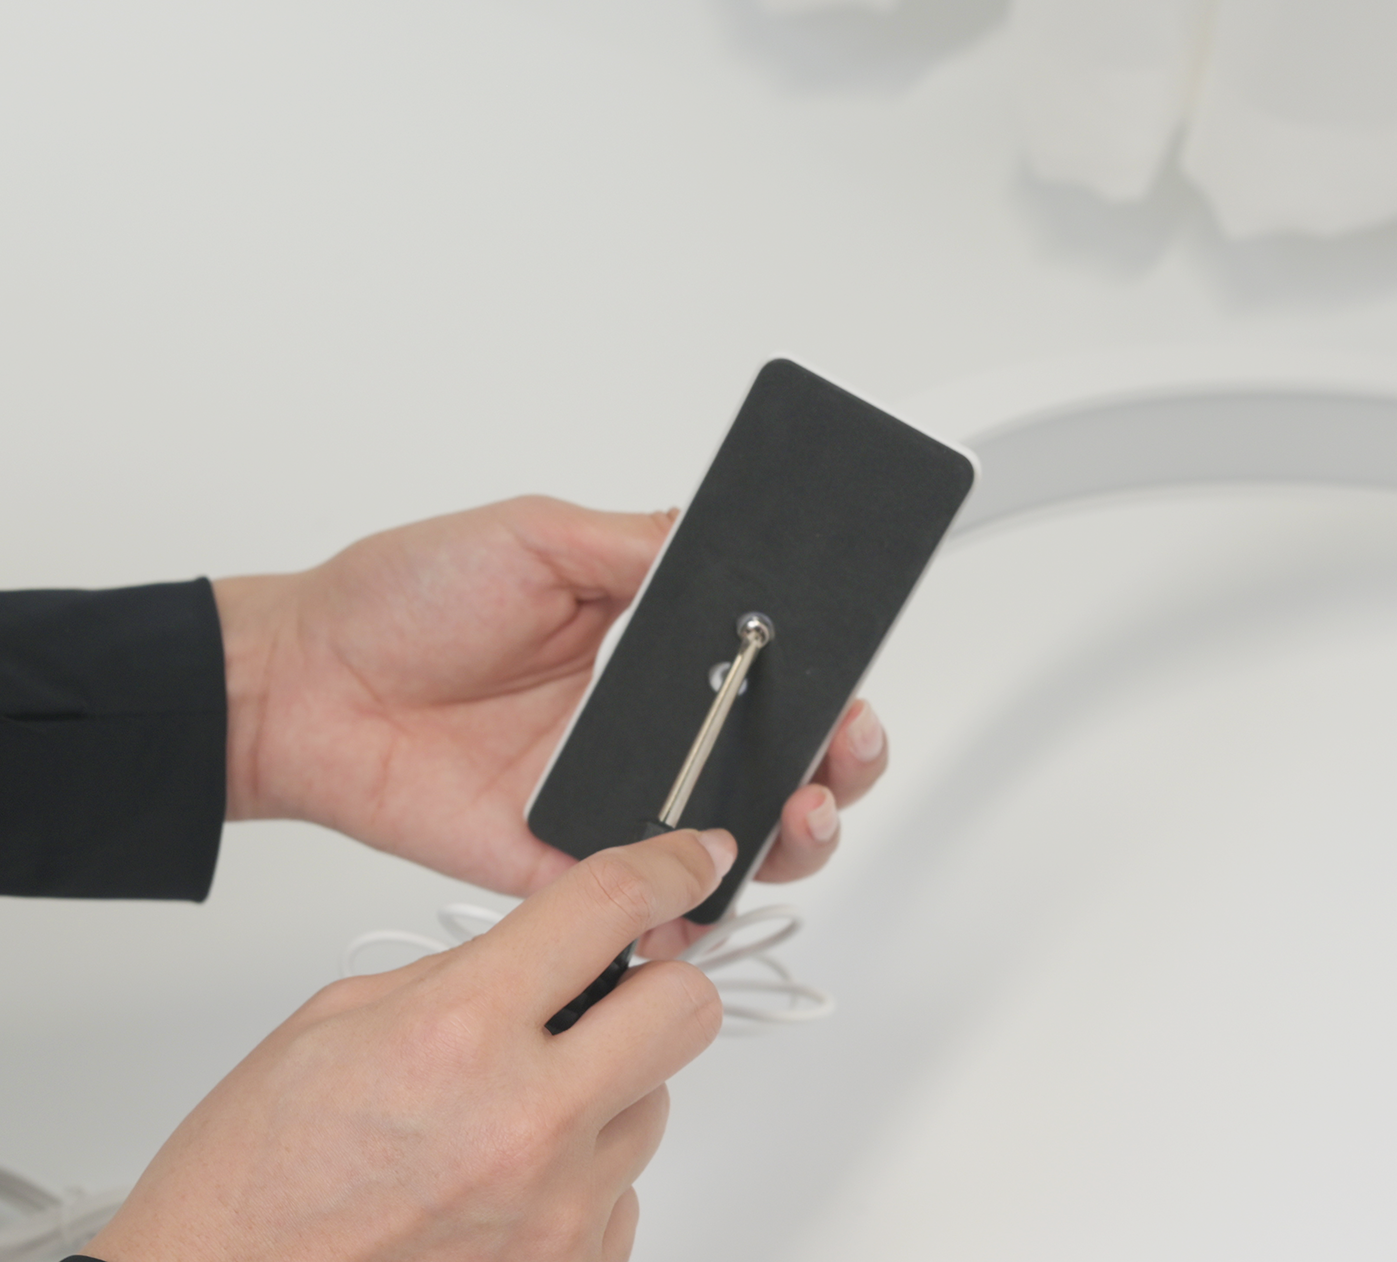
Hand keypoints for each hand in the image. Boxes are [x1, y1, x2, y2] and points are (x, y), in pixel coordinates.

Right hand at [86, 828, 737, 1261]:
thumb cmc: (258, 1174)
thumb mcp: (345, 1019)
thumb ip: (468, 972)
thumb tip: (555, 951)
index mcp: (462, 1031)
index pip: (609, 910)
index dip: (667, 868)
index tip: (690, 861)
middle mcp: (528, 1125)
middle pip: (687, 1010)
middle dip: (659, 987)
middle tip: (603, 998)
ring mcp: (557, 1214)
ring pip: (656, 1106)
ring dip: (609, 1091)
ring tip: (513, 1113)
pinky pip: (626, 1192)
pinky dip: (585, 1174)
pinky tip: (509, 1180)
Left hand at [214, 497, 887, 945]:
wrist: (305, 685)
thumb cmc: (405, 598)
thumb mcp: (535, 536)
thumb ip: (639, 547)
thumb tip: (734, 547)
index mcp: (650, 648)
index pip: (769, 673)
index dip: (824, 687)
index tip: (849, 689)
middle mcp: (645, 728)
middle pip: (775, 761)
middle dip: (833, 766)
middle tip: (841, 752)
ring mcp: (610, 798)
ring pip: (730, 837)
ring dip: (785, 838)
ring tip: (794, 817)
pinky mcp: (564, 860)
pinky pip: (643, 898)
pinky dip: (685, 913)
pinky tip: (699, 900)